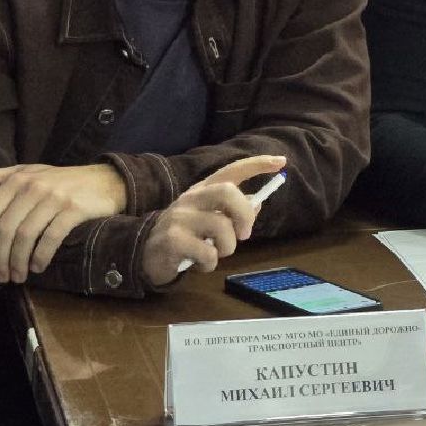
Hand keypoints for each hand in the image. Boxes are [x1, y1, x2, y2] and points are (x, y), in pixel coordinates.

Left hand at [0, 163, 127, 283]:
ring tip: (17, 277)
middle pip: (5, 229)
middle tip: (0, 276)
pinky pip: (51, 237)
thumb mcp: (29, 171)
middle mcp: (33, 187)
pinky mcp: (74, 210)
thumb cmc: (63, 180)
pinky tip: (38, 267)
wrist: (108, 180)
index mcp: (18, 179)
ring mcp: (55, 198)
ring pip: (25, 236)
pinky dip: (41, 256)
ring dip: (18, 262)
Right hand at [142, 155, 285, 286]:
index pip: (231, 170)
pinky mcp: (172, 239)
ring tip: (217, 254)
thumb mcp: (209, 220)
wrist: (144, 254)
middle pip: (227, 192)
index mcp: (203, 190)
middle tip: (245, 234)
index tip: (281, 161)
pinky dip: (210, 264)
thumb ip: (232, 211)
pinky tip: (201, 265)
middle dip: (244, 214)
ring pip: (221, 227)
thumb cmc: (184, 235)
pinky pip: (207, 253)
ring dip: (227, 247)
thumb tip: (258, 201)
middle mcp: (192, 198)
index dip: (257, 164)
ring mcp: (180, 217)